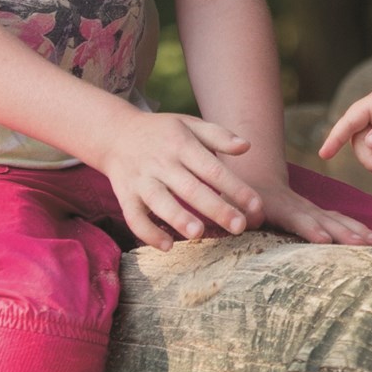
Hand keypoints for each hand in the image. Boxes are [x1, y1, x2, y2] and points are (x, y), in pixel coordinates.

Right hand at [101, 111, 266, 248]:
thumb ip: (218, 135)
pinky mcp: (125, 195)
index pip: (212, 168)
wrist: (115, 133)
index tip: (256, 206)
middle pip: (190, 188)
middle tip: (239, 227)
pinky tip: (167, 246)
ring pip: (160, 202)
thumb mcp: (189, 125)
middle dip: (216, 208)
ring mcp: (141, 179)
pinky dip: (148, 232)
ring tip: (199, 234)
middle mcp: (161, 162)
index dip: (235, 188)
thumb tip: (247, 146)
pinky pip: (134, 217)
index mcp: (181, 144)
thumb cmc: (162, 133)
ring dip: (178, 218)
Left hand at [244, 175, 371, 247]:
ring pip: (339, 219)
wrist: (253, 177)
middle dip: (346, 232)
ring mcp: (311, 210)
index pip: (297, 219)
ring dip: (359, 231)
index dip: (310, 228)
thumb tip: (245, 220)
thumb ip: (240, 213)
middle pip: (326, 220)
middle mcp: (300, 207)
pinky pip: (341, 221)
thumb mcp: (234, 202)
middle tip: (366, 245)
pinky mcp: (318, 213)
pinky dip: (359, 229)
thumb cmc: (238, 198)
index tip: (324, 239)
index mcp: (278, 207)